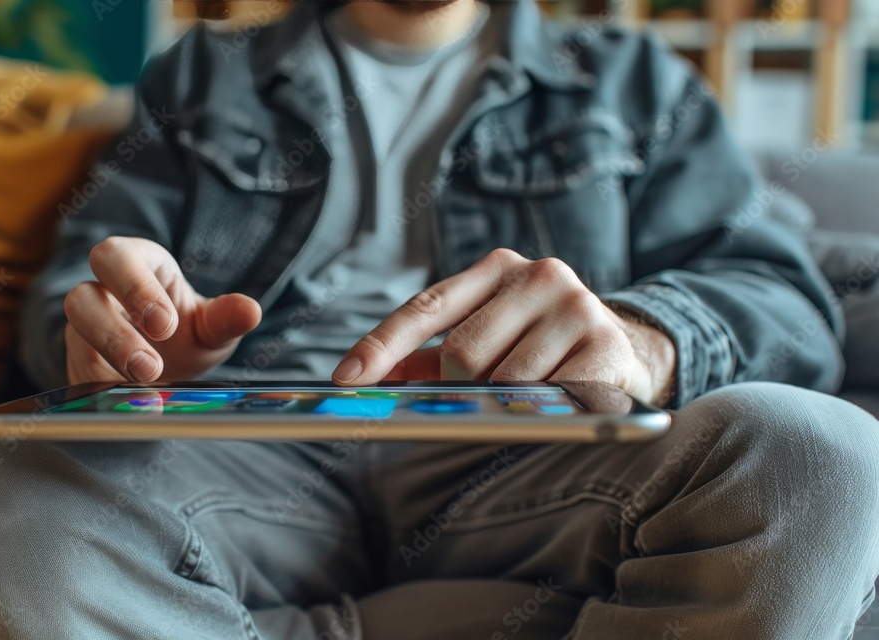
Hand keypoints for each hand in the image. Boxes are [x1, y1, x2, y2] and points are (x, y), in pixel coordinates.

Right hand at [63, 237, 260, 384]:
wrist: (169, 373)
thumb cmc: (187, 335)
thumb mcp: (211, 328)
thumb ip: (226, 318)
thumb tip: (251, 311)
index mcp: (136, 265)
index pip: (118, 258)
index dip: (135, 289)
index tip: (165, 325)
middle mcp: (101, 292)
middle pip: (80, 295)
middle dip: (114, 332)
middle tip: (151, 366)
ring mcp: (84, 329)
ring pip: (74, 336)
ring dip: (109, 363)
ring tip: (147, 382)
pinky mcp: (78, 363)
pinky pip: (77, 373)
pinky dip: (101, 390)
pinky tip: (129, 402)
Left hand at [332, 249, 676, 406]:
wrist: (627, 349)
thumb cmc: (540, 346)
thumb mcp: (489, 337)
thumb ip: (431, 356)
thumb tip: (371, 382)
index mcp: (496, 269)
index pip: (425, 308)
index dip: (381, 346)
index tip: (346, 380)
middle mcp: (537, 275)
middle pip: (460, 353)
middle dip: (459, 388)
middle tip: (482, 397)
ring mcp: (574, 305)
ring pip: (503, 382)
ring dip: (504, 405)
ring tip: (529, 398)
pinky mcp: (604, 344)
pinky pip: (546, 399)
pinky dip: (538, 413)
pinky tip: (556, 404)